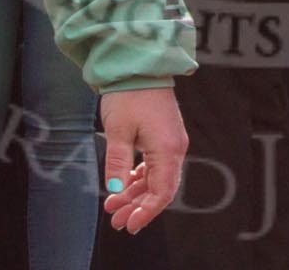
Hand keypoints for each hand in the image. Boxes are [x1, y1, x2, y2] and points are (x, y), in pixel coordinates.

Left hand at [99, 86, 187, 233]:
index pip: (163, 192)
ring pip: (156, 178)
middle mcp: (175, 148)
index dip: (147, 212)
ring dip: (136, 194)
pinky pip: (155, 165)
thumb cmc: (129, 94)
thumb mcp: (118, 130)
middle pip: (160, 188)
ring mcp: (170, 142)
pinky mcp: (163, 136)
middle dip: (138, 207)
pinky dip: (139, 178)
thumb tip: (116, 190)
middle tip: (116, 221)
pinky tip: (124, 186)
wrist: (139, 65)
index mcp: (168, 149)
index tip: (130, 224)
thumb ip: (118, 163)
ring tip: (114, 207)